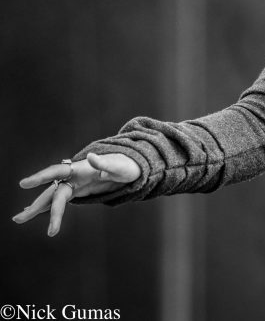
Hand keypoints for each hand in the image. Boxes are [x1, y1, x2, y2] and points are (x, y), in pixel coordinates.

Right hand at [12, 153, 140, 235]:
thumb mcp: (119, 166)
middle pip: (52, 191)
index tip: (24, 184)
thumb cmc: (127, 166)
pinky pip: (61, 201)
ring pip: (53, 198)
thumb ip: (105, 164)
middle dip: (36, 205)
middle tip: (18, 218)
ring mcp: (75, 184)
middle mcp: (74, 176)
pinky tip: (34, 212)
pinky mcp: (79, 191)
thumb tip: (90, 158)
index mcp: (81, 168)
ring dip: (37, 208)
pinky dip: (48, 207)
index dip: (40, 177)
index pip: (57, 172)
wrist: (133, 167)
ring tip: (18, 219)